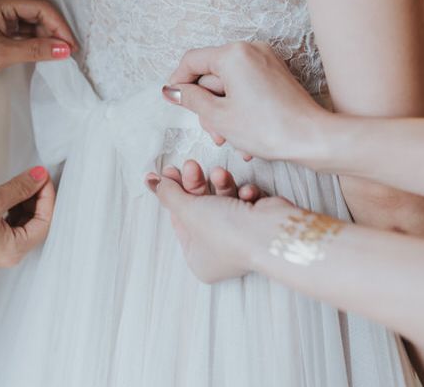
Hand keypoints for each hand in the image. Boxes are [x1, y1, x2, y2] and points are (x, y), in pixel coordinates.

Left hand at [0, 0, 78, 90]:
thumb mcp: (1, 54)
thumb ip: (36, 50)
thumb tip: (64, 49)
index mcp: (1, 1)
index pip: (41, 7)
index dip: (60, 26)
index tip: (71, 47)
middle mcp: (1, 4)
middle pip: (39, 13)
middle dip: (55, 32)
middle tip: (68, 53)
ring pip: (32, 24)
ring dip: (45, 39)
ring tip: (59, 56)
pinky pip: (22, 33)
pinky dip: (33, 44)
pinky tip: (43, 55)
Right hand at [0, 167, 55, 267]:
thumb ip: (20, 187)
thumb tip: (40, 175)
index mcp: (15, 249)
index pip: (45, 222)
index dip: (48, 197)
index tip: (44, 176)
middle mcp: (8, 252)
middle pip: (35, 222)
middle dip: (37, 198)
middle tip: (35, 175)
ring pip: (21, 221)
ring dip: (24, 200)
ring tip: (22, 180)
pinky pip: (7, 221)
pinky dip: (11, 206)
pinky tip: (8, 191)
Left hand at [147, 161, 292, 282]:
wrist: (271, 231)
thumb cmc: (227, 231)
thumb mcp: (188, 210)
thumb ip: (169, 194)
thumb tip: (152, 182)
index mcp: (198, 258)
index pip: (180, 220)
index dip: (173, 194)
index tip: (167, 173)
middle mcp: (218, 250)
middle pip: (199, 208)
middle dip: (196, 183)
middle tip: (190, 165)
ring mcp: (239, 236)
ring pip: (221, 200)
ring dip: (220, 184)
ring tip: (220, 173)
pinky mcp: (257, 221)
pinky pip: (243, 201)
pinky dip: (244, 193)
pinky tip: (247, 194)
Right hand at [162, 42, 327, 162]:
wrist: (314, 139)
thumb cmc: (269, 128)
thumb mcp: (219, 116)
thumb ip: (191, 99)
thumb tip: (174, 91)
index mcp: (233, 54)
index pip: (192, 60)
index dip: (178, 81)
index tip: (173, 99)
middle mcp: (250, 50)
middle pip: (211, 75)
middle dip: (207, 106)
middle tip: (213, 132)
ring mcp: (265, 61)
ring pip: (229, 85)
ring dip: (224, 112)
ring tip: (231, 140)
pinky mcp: (276, 74)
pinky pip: (246, 87)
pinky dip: (240, 108)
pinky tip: (245, 135)